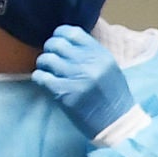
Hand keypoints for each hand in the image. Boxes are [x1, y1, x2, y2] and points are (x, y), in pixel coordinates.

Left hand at [32, 24, 137, 138]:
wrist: (117, 124)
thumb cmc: (112, 97)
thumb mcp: (109, 69)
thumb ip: (91, 54)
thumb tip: (66, 42)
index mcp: (101, 55)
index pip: (71, 32)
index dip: (60, 35)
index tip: (59, 45)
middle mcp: (89, 64)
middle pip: (55, 44)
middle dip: (50, 50)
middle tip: (52, 60)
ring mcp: (76, 79)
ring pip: (46, 59)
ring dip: (43, 65)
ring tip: (49, 72)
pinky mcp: (65, 94)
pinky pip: (41, 77)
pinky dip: (39, 78)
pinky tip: (46, 83)